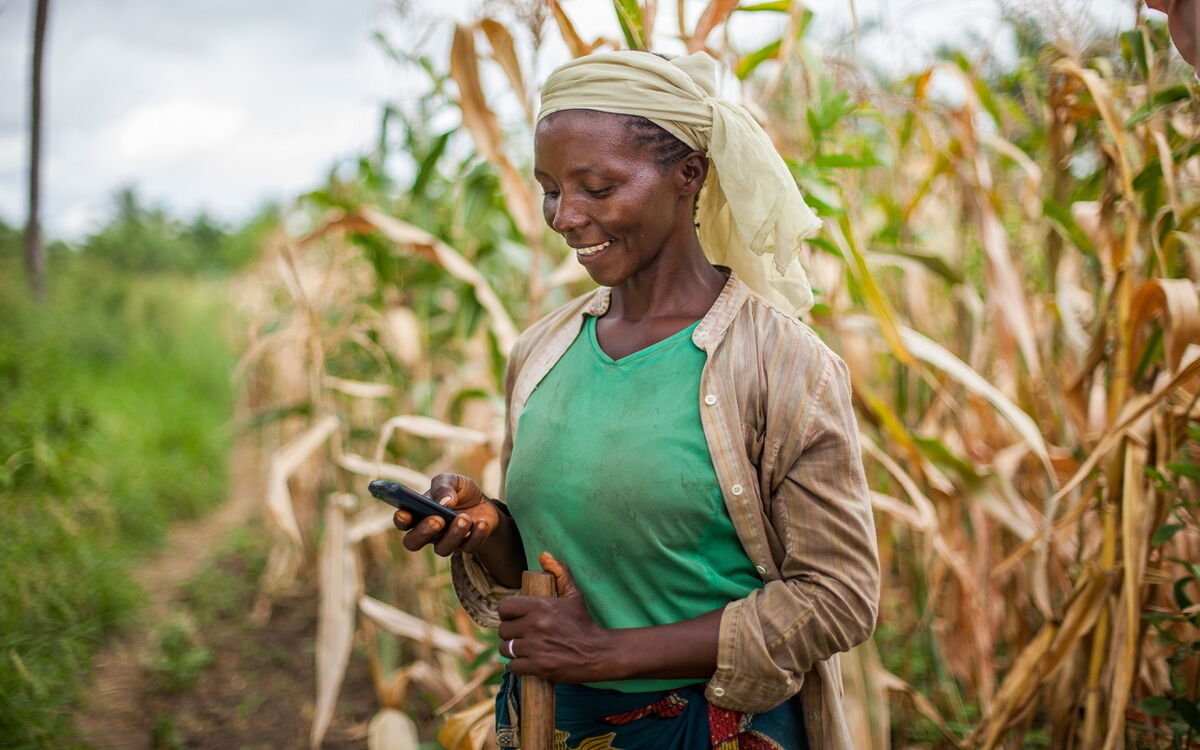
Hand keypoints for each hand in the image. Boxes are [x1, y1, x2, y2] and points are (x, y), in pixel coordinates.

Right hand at [393, 473, 500, 556]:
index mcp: (418, 514)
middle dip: (423, 532)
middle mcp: (428, 532)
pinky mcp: (467, 546)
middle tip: (437, 520)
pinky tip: (482, 523)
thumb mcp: (452, 481)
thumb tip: (444, 502)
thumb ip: (444, 487)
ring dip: (453, 534)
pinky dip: (476, 535)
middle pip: (413, 542)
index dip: (401, 519)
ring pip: (442, 549)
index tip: (405, 514)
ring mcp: (446, 542)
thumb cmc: (460, 491)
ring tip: (464, 517)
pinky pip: (468, 547)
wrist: (484, 501)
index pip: (402, 521)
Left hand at [497, 552, 617, 683]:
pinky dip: (518, 666)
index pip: (504, 607)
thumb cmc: (583, 622)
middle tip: (522, 634)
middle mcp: (535, 625)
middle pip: (503, 630)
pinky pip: (513, 667)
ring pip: (506, 649)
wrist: (597, 652)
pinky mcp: (538, 667)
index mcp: (539, 605)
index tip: (515, 617)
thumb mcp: (574, 595)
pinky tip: (527, 662)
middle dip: (511, 632)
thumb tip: (543, 555)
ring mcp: (535, 647)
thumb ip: (560, 573)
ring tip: (523, 648)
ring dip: (513, 650)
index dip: (508, 613)